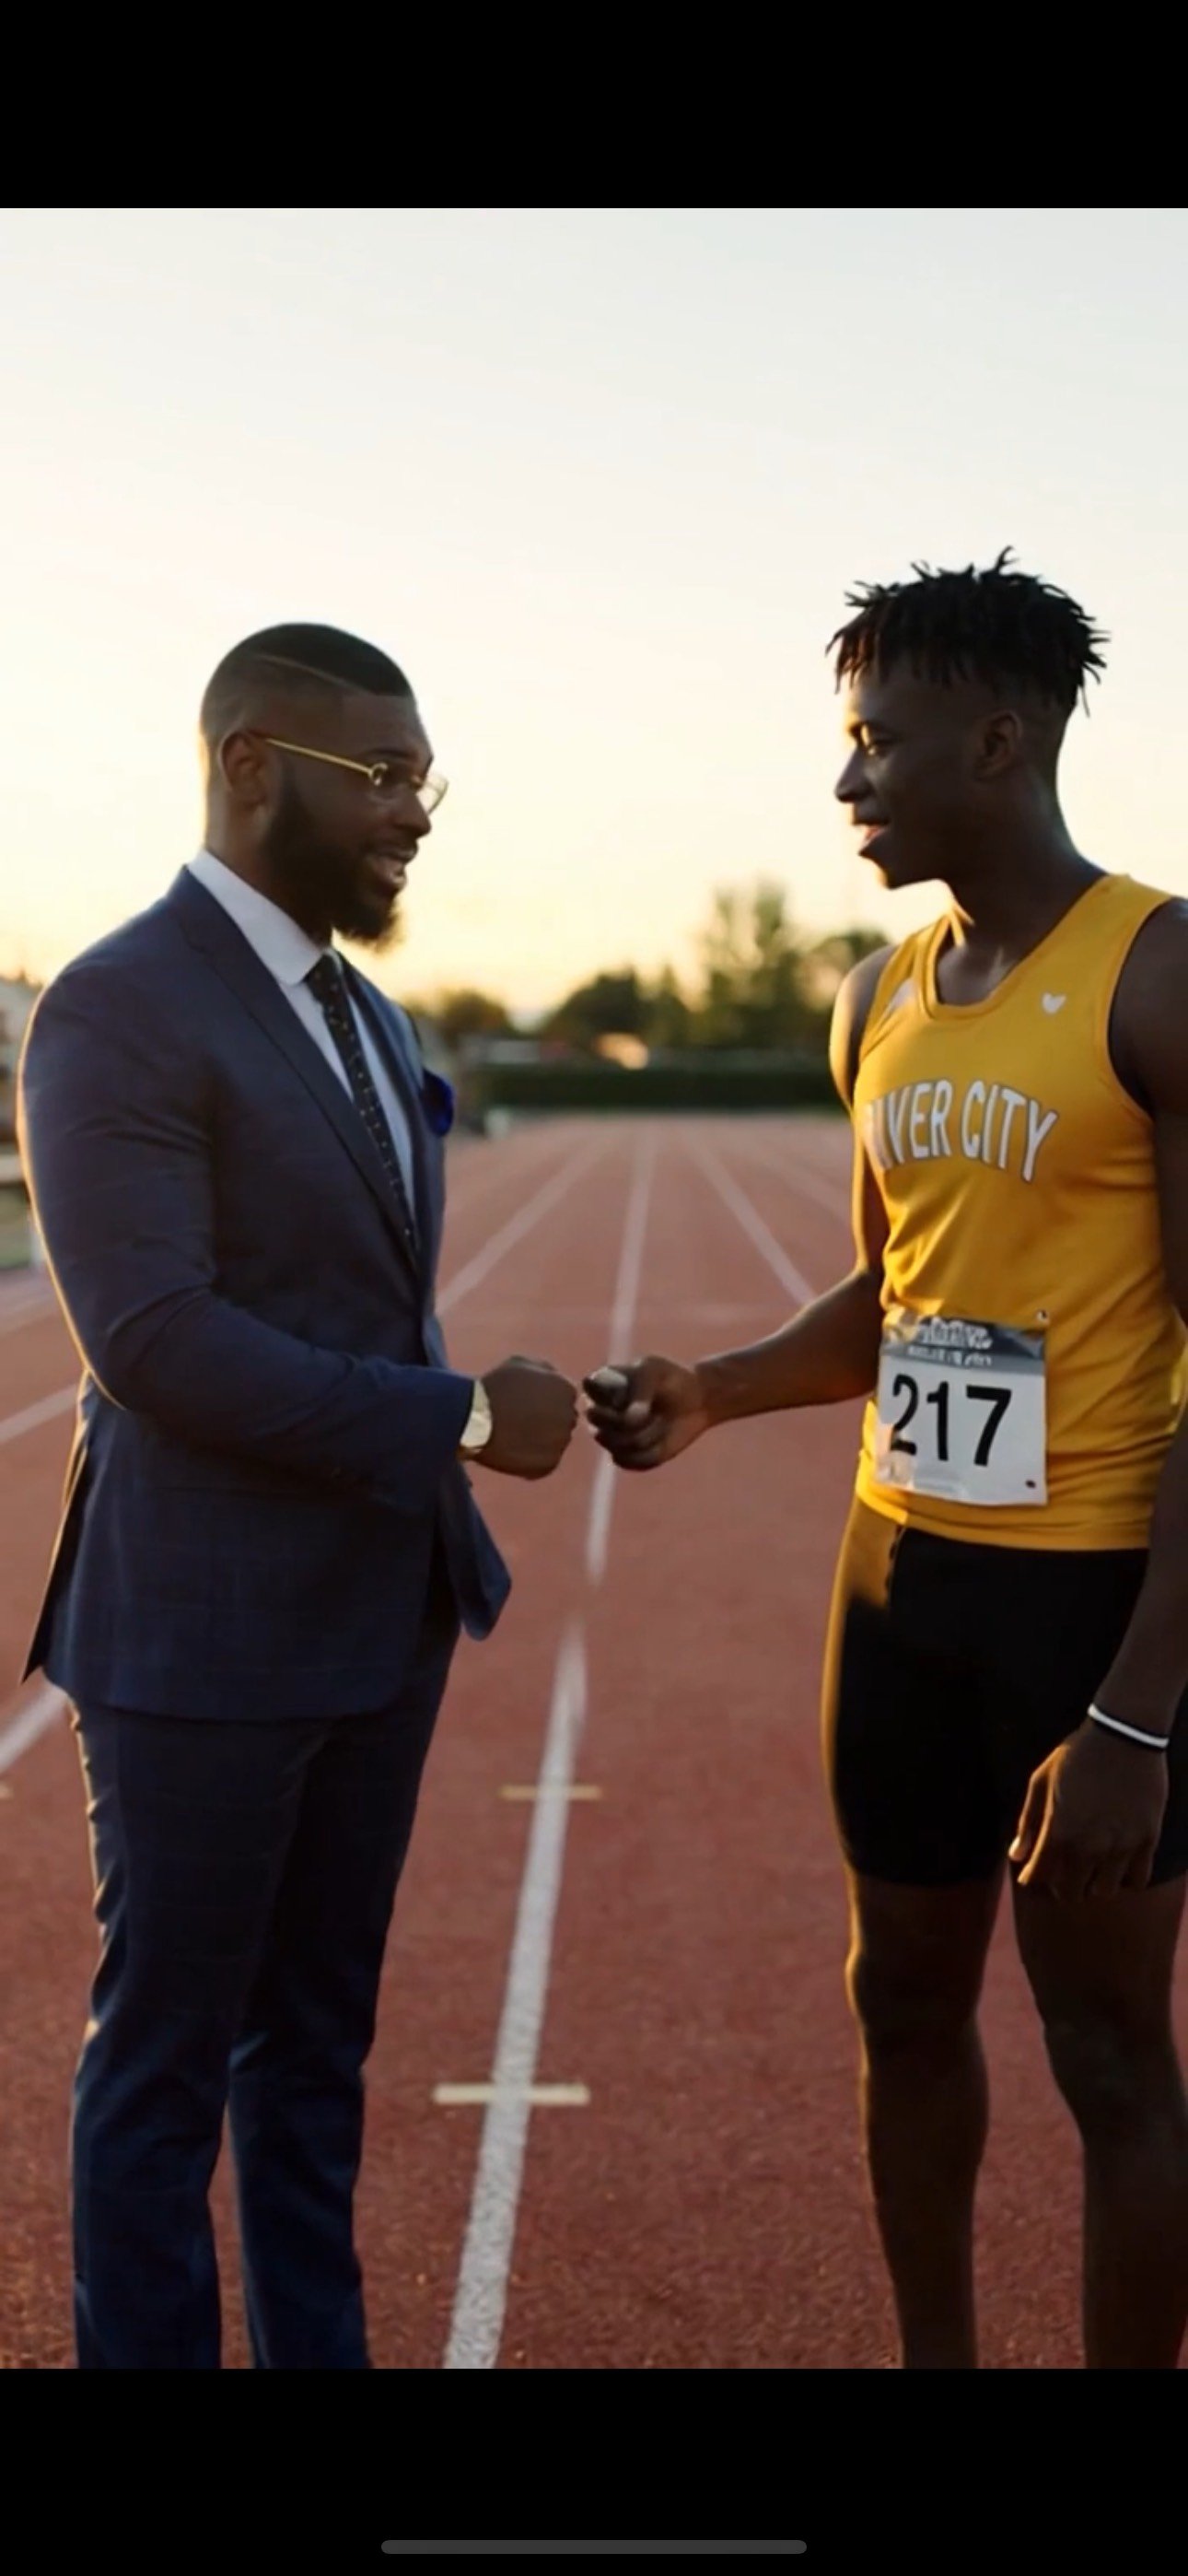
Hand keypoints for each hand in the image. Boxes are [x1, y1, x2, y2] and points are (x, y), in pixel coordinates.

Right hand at [478, 1356, 578, 1479]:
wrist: (475, 1418)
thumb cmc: (495, 1386)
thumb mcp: (521, 1364)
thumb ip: (546, 1370)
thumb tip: (554, 1379)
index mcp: (566, 1390)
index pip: (565, 1397)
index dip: (546, 1401)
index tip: (527, 1404)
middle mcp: (569, 1416)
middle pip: (563, 1420)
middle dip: (548, 1420)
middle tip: (521, 1422)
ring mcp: (560, 1442)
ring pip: (555, 1442)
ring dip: (541, 1440)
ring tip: (515, 1437)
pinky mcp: (549, 1464)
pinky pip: (546, 1462)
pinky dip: (534, 1459)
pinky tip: (515, 1451)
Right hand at [582, 1356, 709, 1471]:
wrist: (696, 1401)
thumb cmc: (671, 1379)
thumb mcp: (655, 1373)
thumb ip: (639, 1391)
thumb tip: (628, 1422)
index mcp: (598, 1385)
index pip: (588, 1389)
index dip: (613, 1392)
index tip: (636, 1385)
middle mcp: (598, 1412)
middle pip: (598, 1422)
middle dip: (631, 1419)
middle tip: (655, 1409)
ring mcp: (609, 1436)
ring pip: (615, 1444)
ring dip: (646, 1435)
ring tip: (661, 1421)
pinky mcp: (625, 1456)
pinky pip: (628, 1461)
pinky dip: (650, 1452)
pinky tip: (662, 1440)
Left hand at [1009, 1720, 1169, 1899]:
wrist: (1123, 1735)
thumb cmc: (1077, 1755)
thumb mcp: (1041, 1782)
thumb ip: (1027, 1823)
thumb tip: (1016, 1855)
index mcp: (1059, 1832)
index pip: (1039, 1877)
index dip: (1033, 1878)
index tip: (1034, 1873)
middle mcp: (1089, 1847)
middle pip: (1071, 1893)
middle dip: (1062, 1886)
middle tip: (1063, 1872)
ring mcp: (1121, 1846)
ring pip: (1104, 1891)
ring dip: (1094, 1885)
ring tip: (1092, 1868)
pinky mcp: (1147, 1840)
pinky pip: (1138, 1879)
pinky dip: (1126, 1878)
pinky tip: (1118, 1864)